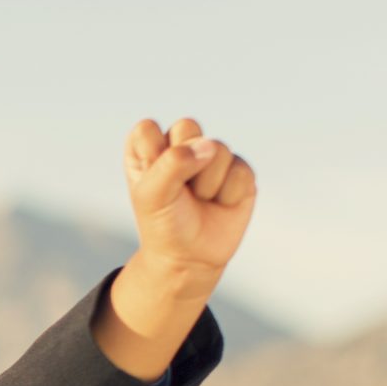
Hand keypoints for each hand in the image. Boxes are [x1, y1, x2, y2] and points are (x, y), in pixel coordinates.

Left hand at [123, 116, 256, 293]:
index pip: (147, 128)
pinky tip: (220, 204)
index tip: (151, 185)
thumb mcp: (152, 196)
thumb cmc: (164, 224)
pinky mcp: (239, 170)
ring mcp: (212, 156)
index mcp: (149, 147)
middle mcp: (181, 146)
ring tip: (200, 200)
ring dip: (207, 183)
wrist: (191, 258)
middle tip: (178, 193)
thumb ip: (172, 163)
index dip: (151, 157)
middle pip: (187, 127)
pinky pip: (239, 170)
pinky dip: (228, 194)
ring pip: (217, 148)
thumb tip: (210, 146)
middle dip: (183, 165)